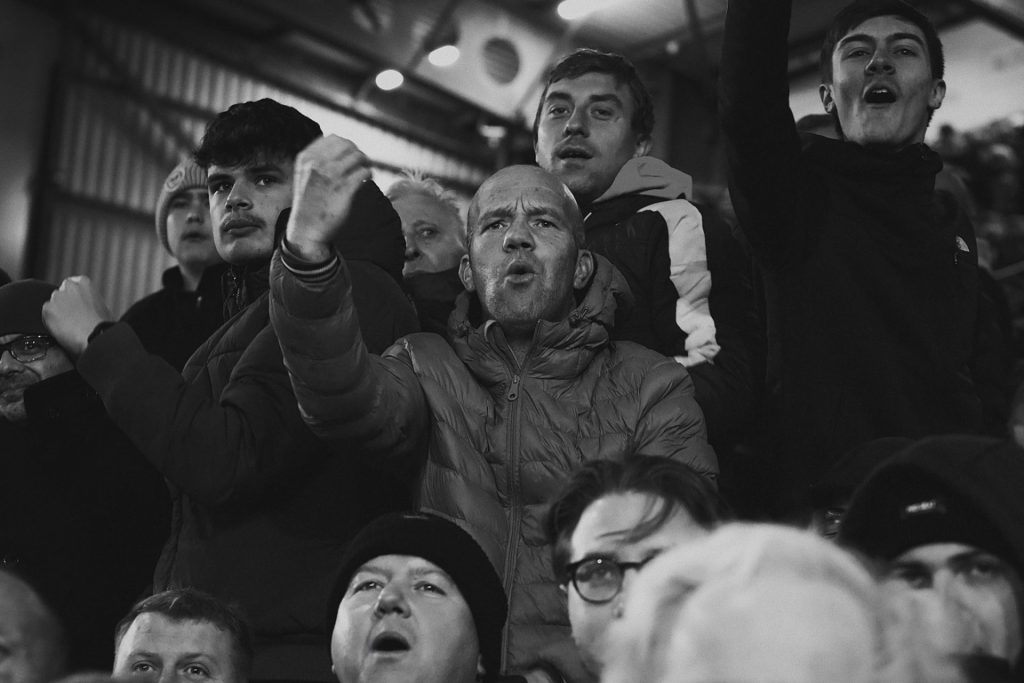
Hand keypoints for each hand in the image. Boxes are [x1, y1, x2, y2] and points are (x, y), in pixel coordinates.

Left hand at [41, 275, 113, 356]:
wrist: (94, 336)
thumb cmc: (102, 324)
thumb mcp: (102, 307)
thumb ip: (90, 301)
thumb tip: (86, 306)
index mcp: (84, 284)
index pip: (73, 282)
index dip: (73, 295)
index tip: (75, 302)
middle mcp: (69, 287)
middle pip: (61, 293)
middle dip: (64, 303)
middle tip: (71, 316)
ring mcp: (57, 297)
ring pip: (53, 304)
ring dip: (57, 312)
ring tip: (67, 325)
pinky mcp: (47, 309)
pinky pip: (46, 315)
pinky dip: (51, 322)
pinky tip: (62, 329)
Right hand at [287, 134, 371, 262]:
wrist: (306, 229)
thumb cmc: (308, 204)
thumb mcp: (303, 176)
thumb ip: (316, 160)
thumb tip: (340, 147)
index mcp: (307, 158)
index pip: (333, 138)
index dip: (347, 145)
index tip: (351, 154)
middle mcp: (318, 164)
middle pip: (348, 145)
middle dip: (357, 152)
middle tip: (362, 162)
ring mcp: (332, 175)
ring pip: (358, 157)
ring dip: (365, 163)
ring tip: (365, 171)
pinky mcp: (345, 189)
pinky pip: (364, 173)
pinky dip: (369, 174)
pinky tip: (366, 180)